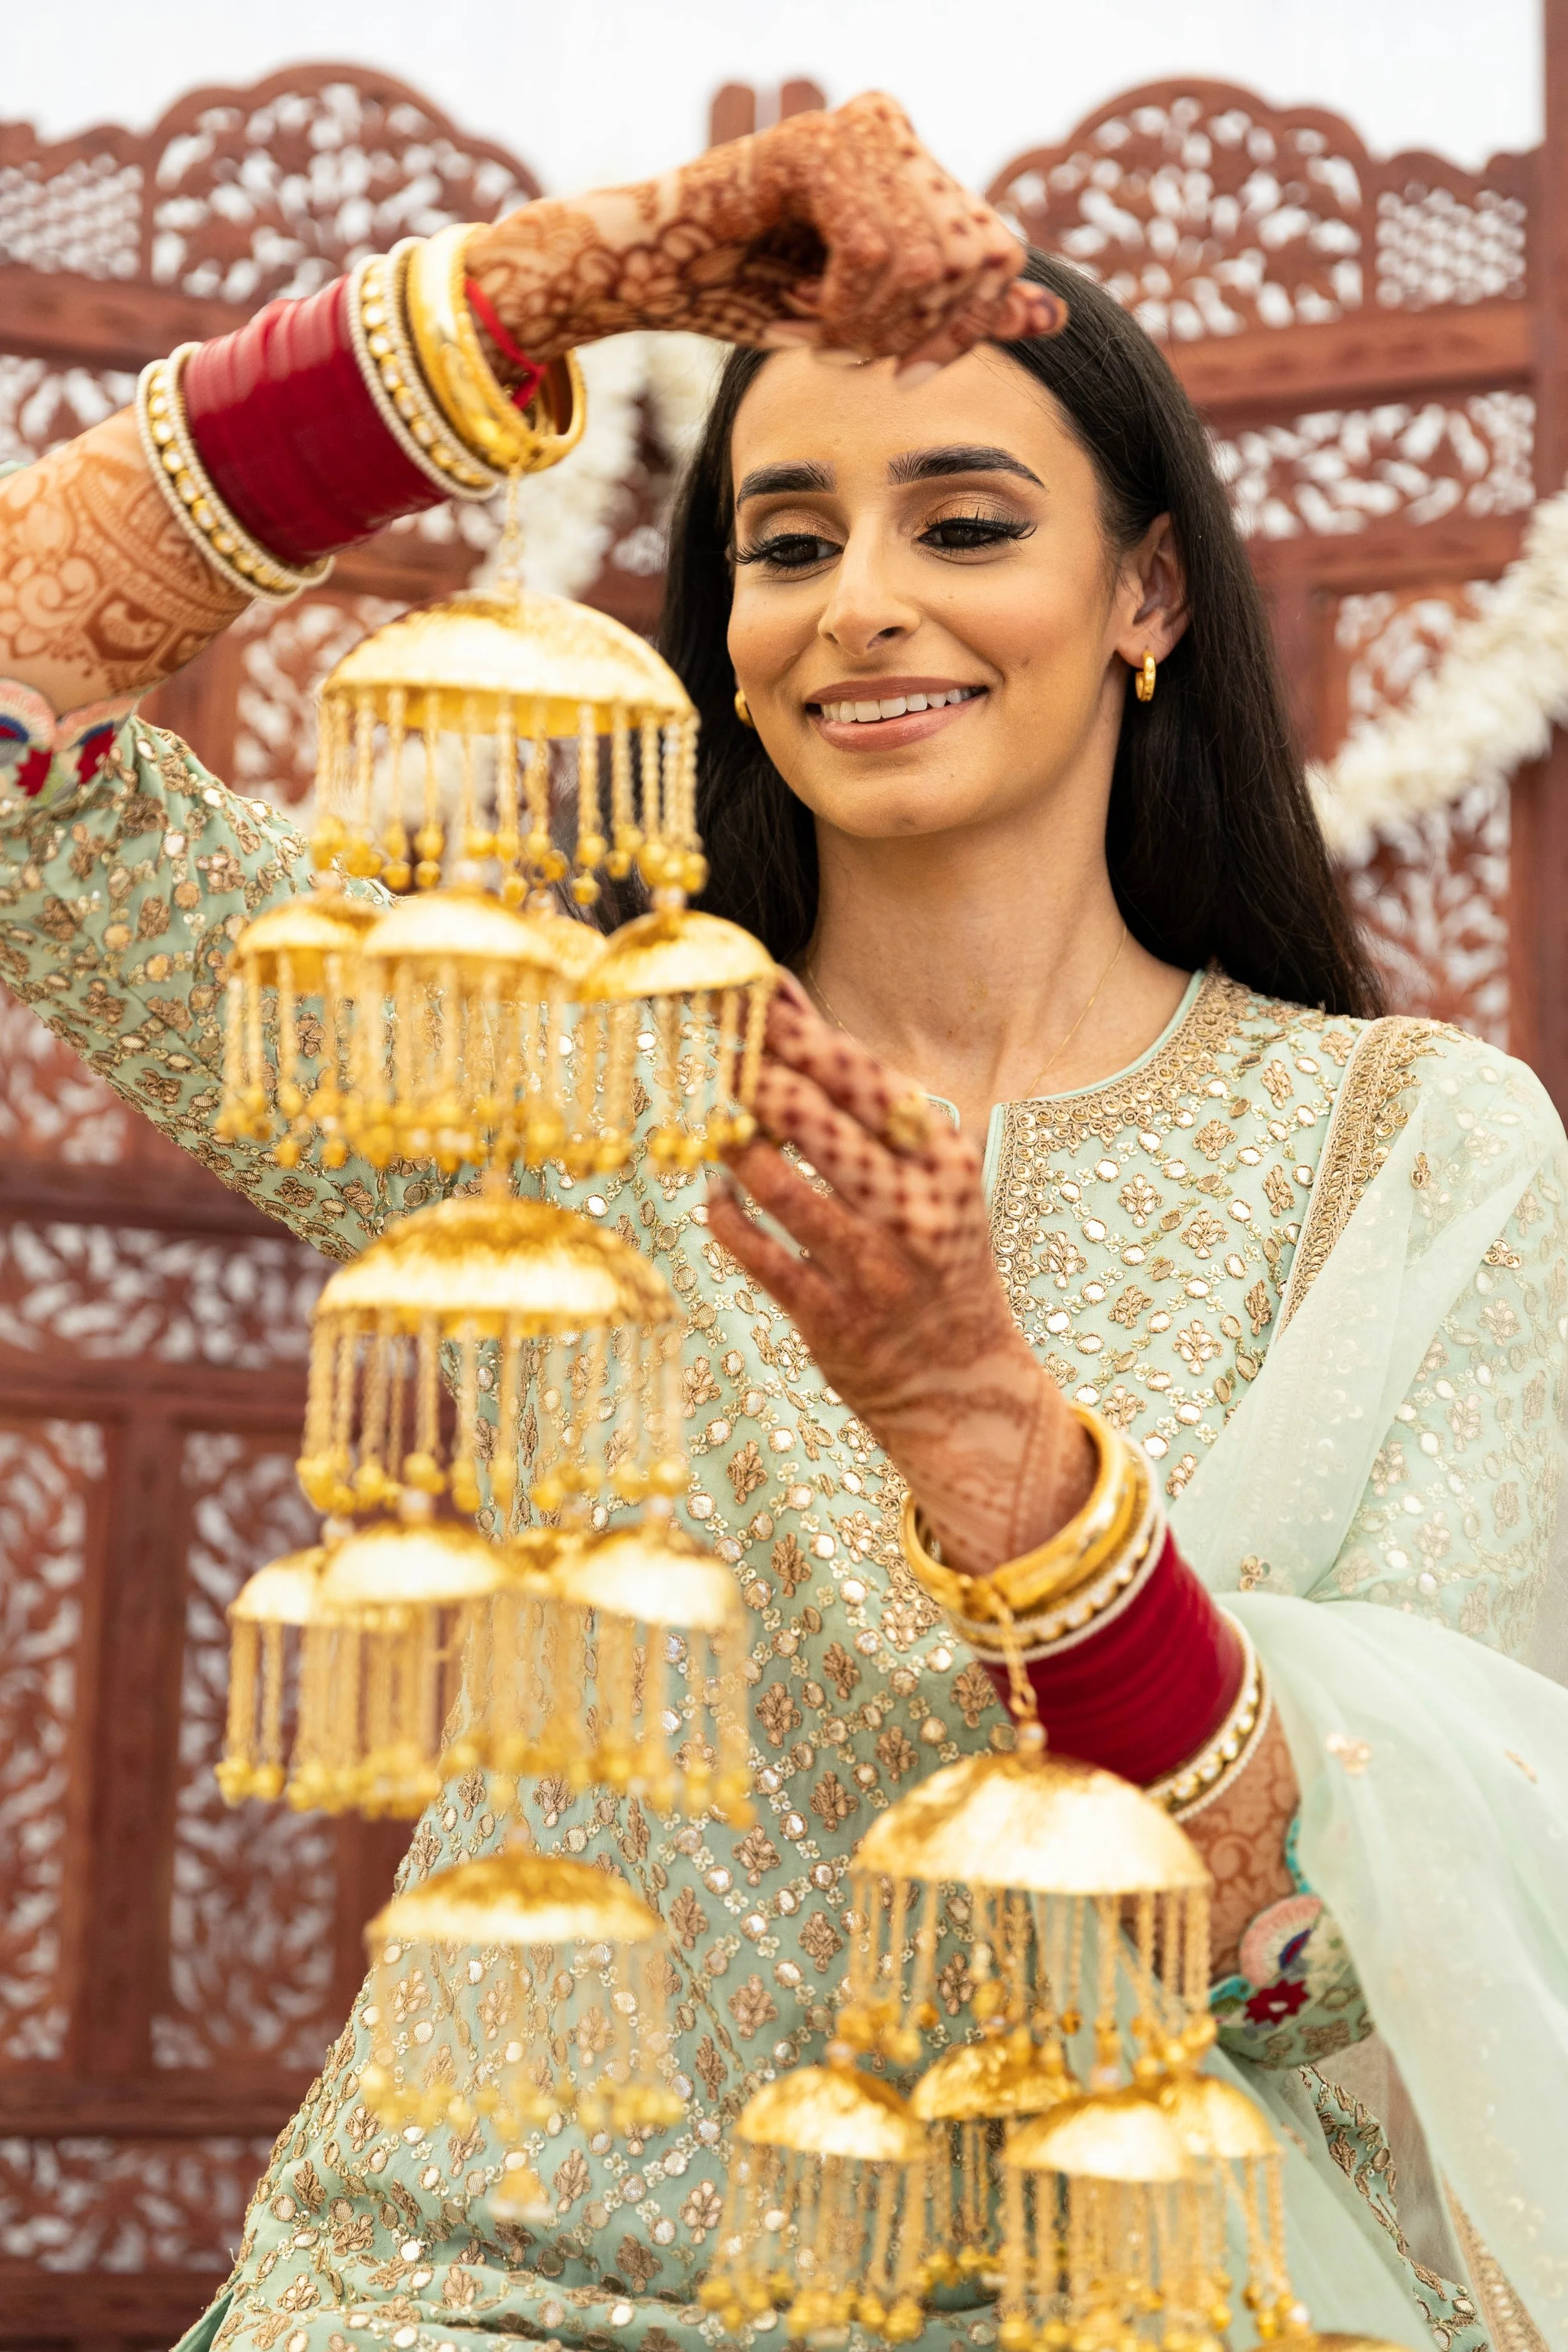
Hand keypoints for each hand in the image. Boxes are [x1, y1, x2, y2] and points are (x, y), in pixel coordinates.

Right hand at [467, 93, 1064, 368]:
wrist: (656, 275)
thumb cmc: (753, 294)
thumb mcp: (874, 318)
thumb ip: (962, 312)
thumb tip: (1054, 315)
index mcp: (915, 168)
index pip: (1000, 253)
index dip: (968, 328)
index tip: (908, 370)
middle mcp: (895, 134)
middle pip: (975, 261)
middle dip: (915, 331)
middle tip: (844, 344)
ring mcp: (858, 131)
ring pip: (929, 265)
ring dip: (868, 326)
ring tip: (813, 323)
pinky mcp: (819, 145)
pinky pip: (876, 253)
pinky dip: (840, 306)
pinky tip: (797, 304)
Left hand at [706, 974, 1094, 1575]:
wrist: (963, 1382)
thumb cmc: (934, 1255)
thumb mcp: (927, 1175)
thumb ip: (858, 1099)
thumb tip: (782, 1004)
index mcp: (945, 1164)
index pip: (862, 1078)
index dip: (797, 1031)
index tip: (747, 995)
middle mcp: (915, 1212)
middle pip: (813, 1120)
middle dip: (752, 1075)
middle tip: (709, 1047)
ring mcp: (870, 1270)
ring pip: (776, 1184)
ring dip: (731, 1143)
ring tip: (712, 1117)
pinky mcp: (828, 1320)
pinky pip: (756, 1253)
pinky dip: (726, 1217)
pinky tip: (718, 1195)